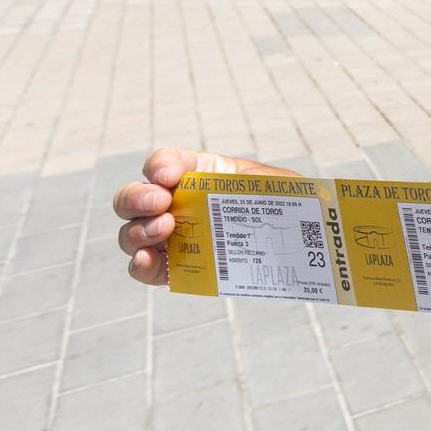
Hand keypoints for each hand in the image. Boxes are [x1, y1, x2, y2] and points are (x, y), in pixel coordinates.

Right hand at [113, 148, 292, 285]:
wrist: (299, 241)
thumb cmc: (284, 206)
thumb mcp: (274, 183)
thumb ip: (253, 180)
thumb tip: (238, 184)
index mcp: (198, 174)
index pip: (165, 163)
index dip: (160, 165)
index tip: (169, 176)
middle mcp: (175, 204)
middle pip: (133, 197)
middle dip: (138, 197)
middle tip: (161, 203)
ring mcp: (170, 237)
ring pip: (131, 232)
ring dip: (139, 230)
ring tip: (165, 229)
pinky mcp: (175, 268)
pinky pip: (145, 267)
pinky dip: (140, 264)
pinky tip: (146, 259)